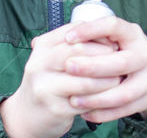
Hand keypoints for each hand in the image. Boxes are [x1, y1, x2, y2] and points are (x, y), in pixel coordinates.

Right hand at [0, 25, 121, 137]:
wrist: (27, 115)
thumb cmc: (50, 81)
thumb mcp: (55, 57)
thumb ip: (76, 44)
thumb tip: (110, 37)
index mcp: (43, 45)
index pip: (76, 30)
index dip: (99, 35)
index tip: (113, 42)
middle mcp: (39, 63)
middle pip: (80, 51)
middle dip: (105, 55)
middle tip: (120, 60)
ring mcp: (45, 87)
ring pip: (86, 79)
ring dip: (107, 80)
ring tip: (118, 79)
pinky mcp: (54, 108)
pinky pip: (85, 101)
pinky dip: (100, 98)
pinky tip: (107, 96)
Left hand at [63, 16, 146, 123]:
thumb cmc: (127, 54)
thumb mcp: (118, 40)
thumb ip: (98, 39)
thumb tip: (67, 40)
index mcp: (134, 35)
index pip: (114, 26)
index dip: (91, 30)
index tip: (68, 38)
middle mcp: (146, 55)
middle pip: (120, 63)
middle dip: (92, 67)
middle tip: (68, 67)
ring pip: (123, 93)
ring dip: (96, 98)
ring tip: (73, 100)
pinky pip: (124, 110)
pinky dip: (103, 114)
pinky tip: (85, 113)